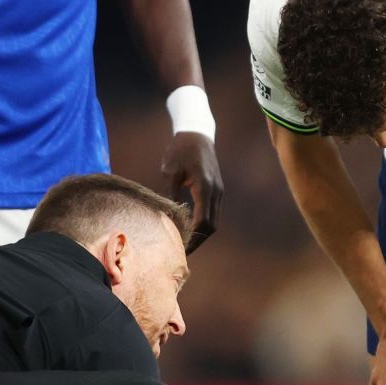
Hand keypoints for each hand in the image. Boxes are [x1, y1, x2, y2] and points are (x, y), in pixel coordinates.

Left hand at [160, 131, 222, 252]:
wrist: (197, 133)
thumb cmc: (180, 149)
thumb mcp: (170, 171)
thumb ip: (170, 195)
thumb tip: (166, 218)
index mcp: (204, 187)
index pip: (203, 221)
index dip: (193, 237)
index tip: (180, 247)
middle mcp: (216, 191)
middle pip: (212, 226)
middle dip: (198, 240)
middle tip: (182, 251)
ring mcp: (219, 191)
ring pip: (214, 220)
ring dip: (202, 234)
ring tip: (185, 244)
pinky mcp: (217, 189)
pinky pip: (212, 212)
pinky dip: (203, 223)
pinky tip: (190, 229)